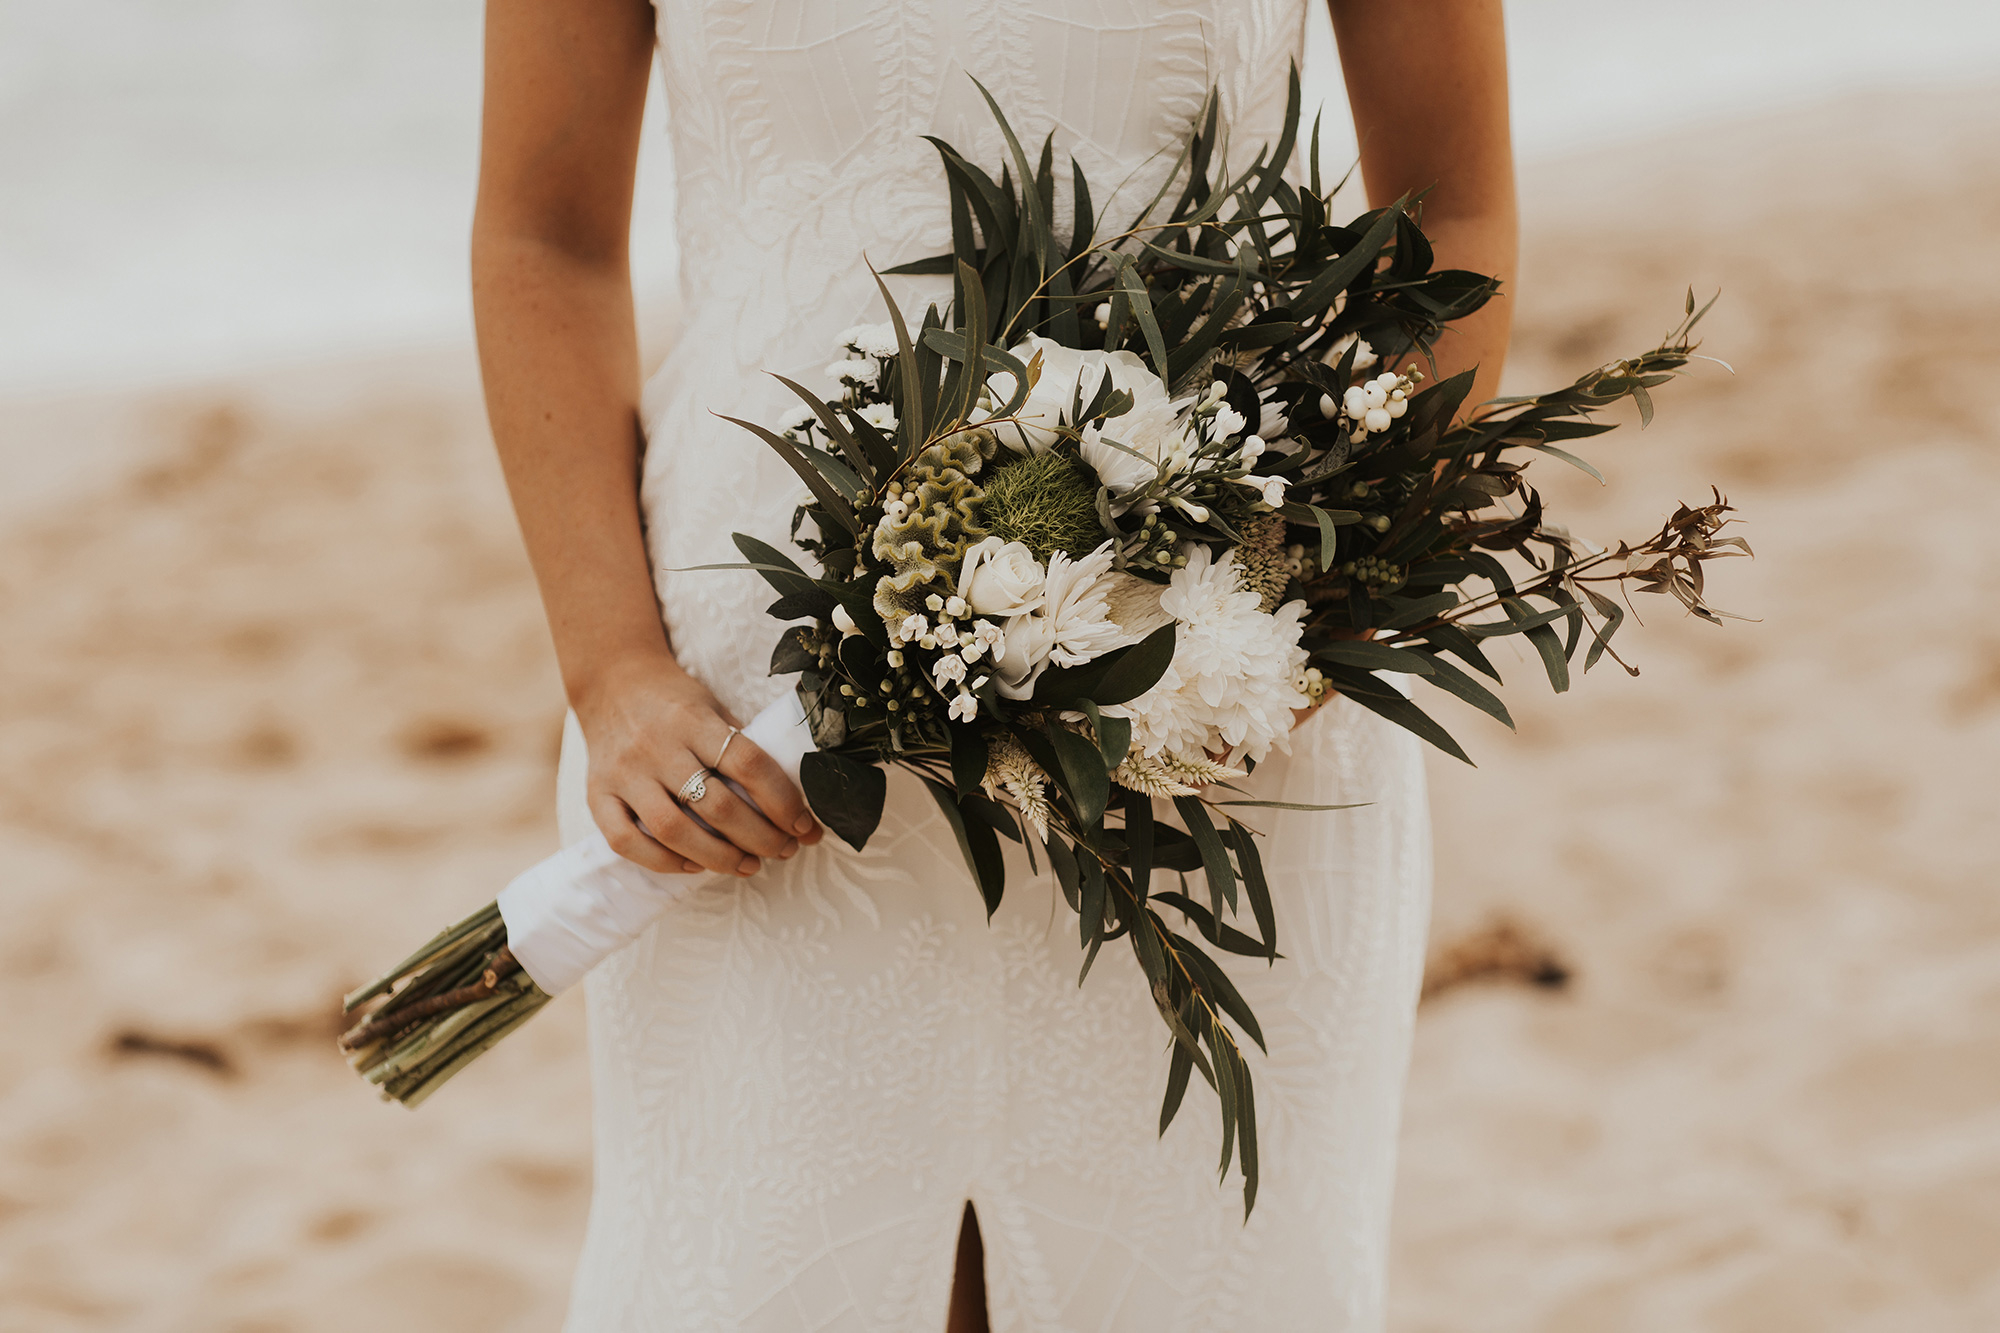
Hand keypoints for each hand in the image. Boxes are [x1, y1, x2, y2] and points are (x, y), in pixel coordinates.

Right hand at [573, 650, 823, 875]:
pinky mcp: (597, 795)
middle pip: (716, 805)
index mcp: (693, 720)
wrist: (611, 682)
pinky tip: (694, 865)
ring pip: (673, 829)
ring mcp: (623, 773)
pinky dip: (663, 862)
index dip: (783, 801)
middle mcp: (656, 746)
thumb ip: (741, 747)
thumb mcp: (714, 708)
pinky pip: (625, 841)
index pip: (749, 764)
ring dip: (719, 857)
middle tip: (784, 850)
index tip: (805, 826)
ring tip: (749, 865)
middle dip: (760, 837)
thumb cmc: (675, 702)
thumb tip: (790, 803)